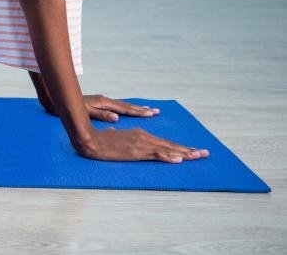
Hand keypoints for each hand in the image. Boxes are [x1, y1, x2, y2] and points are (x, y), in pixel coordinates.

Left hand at [39, 93, 162, 121]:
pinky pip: (118, 107)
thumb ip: (101, 115)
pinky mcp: (100, 104)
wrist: (59, 101)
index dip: (138, 112)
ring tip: (148, 110)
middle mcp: (105, 101)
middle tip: (156, 111)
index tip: (151, 113)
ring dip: (136, 108)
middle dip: (141, 109)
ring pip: (123, 106)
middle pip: (127, 106)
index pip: (125, 108)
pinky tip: (131, 111)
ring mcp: (103, 102)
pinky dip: (127, 109)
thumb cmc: (71, 108)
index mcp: (103, 103)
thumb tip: (116, 118)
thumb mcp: (85, 112)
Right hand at [76, 126, 209, 162]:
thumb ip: (120, 137)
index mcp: (140, 134)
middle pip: (170, 144)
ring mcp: (140, 144)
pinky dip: (168, 156)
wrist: (89, 139)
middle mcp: (143, 137)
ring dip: (184, 153)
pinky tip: (178, 160)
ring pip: (167, 149)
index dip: (179, 147)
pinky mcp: (136, 151)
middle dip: (189, 150)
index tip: (192, 150)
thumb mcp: (114, 137)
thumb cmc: (99, 138)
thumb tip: (116, 134)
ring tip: (198, 156)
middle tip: (205, 153)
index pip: (164, 142)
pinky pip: (156, 154)